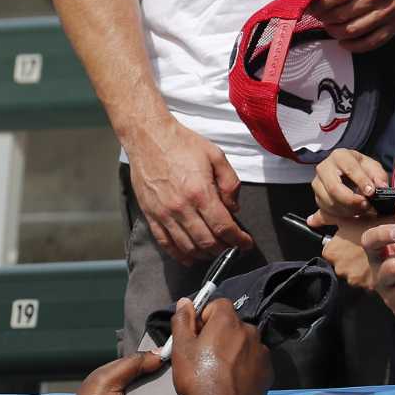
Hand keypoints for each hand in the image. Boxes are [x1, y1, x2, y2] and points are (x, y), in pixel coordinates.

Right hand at [126, 119, 248, 264]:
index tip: (246, 244)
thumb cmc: (181, 144)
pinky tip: (189, 257)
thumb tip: (234, 208)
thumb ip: (230, 183)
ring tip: (215, 252)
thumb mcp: (216, 156)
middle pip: (207, 241)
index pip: (223, 227)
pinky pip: (165, 243)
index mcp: (200, 192)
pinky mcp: (151, 214)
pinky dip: (179, 254)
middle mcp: (181, 207)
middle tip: (232, 248)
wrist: (148, 137)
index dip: (238, 240)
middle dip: (224, 249)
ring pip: (187, 246)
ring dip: (204, 254)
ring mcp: (164, 213)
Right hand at [170, 295, 271, 394]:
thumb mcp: (181, 348)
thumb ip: (182, 320)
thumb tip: (185, 301)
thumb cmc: (198, 378)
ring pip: (244, 343)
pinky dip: (245, 366)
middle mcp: (250, 330)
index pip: (218, 304)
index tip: (196, 335)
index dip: (205, 317)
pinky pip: (254, 360)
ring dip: (233, 350)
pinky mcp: (268, 370)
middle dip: (219, 334)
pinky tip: (232, 381)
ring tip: (219, 372)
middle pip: (232, 325)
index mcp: (228, 321)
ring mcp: (262, 351)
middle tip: (204, 356)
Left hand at [307, 209, 377, 289]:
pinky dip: (374, 274)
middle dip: (353, 258)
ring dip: (364, 266)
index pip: (332, 251)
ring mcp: (354, 279)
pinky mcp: (369, 287)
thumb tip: (311, 221)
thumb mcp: (349, 218)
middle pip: (344, 263)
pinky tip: (382, 263)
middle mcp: (339, 267)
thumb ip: (327, 218)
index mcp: (331, 252)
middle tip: (367, 247)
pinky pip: (369, 280)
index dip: (344, 245)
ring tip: (377, 254)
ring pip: (357, 273)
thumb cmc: (374, 224)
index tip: (355, 241)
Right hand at [312, 148, 389, 220]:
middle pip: (334, 188)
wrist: (350, 174)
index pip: (349, 168)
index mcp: (340, 156)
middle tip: (366, 205)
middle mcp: (324, 168)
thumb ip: (379, 176)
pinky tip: (352, 212)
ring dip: (347, 210)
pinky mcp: (317, 197)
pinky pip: (326, 210)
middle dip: (352, 200)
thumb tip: (380, 186)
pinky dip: (341, 215)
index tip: (371, 192)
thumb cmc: (361, 169)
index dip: (361, 181)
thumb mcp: (373, 168)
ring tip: (361, 209)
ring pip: (329, 201)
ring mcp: (318, 183)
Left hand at [317, 0, 394, 52]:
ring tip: (330, 25)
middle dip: (324, 17)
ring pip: (354, 30)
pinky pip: (373, 41)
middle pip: (342, 14)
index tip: (312, 5)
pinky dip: (355, 45)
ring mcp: (390, 11)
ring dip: (336, 31)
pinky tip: (345, 41)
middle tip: (319, 15)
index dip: (319, 5)